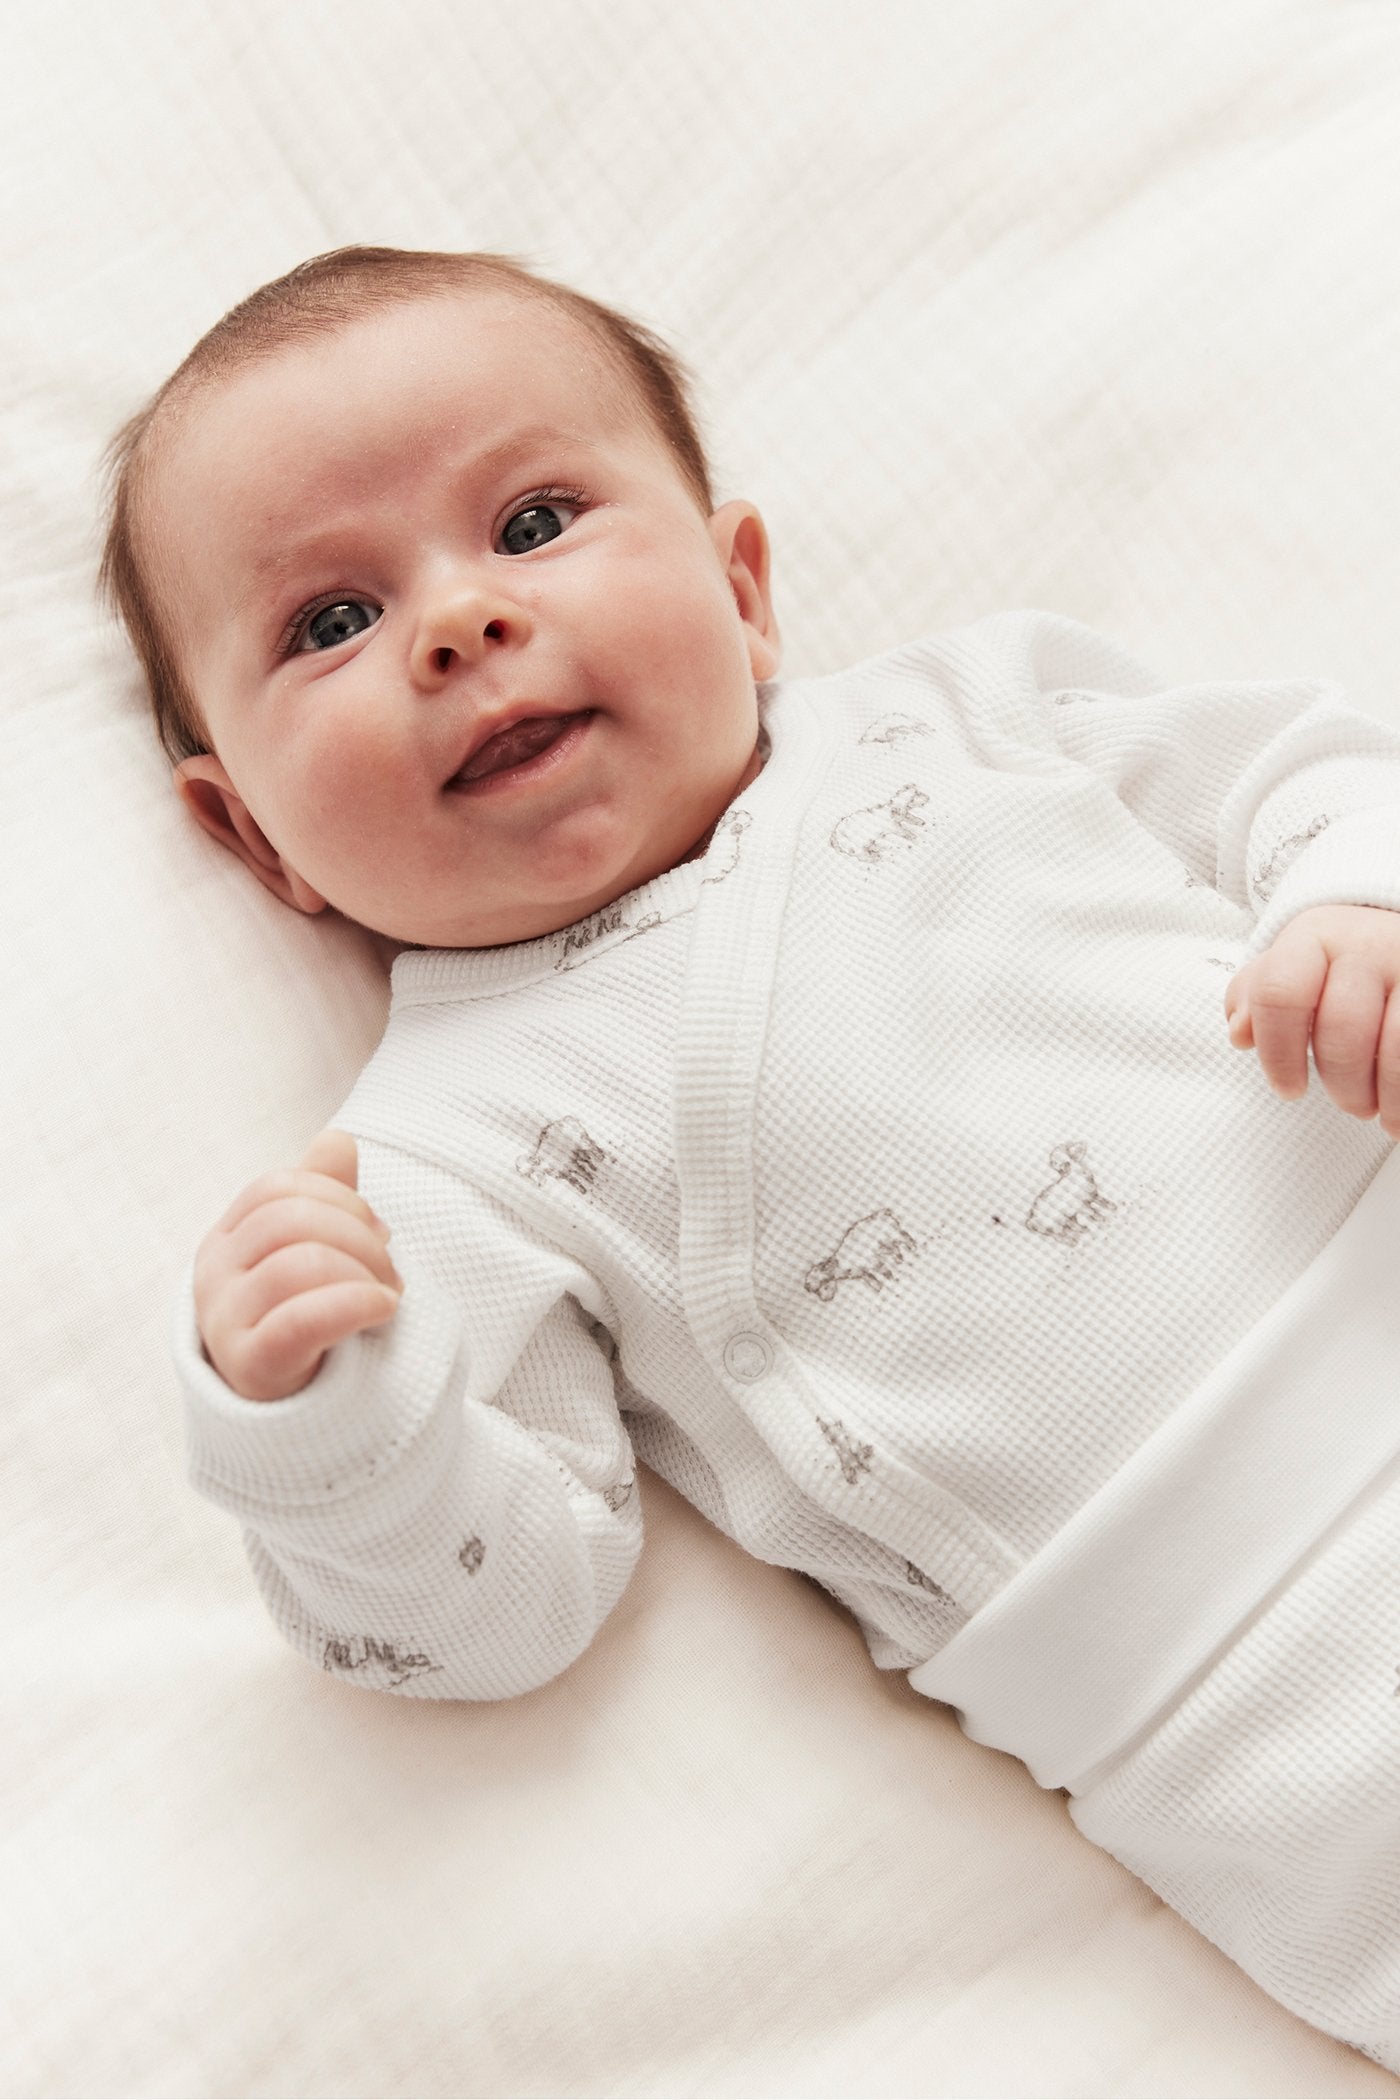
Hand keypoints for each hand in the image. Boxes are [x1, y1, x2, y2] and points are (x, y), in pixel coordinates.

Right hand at [192, 1128, 404, 1400]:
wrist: (297, 1415)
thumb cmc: (305, 1322)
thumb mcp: (314, 1252)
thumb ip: (323, 1197)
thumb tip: (335, 1139)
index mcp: (227, 1240)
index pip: (277, 1187)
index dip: (339, 1198)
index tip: (380, 1232)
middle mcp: (213, 1276)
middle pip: (289, 1220)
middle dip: (359, 1238)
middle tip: (391, 1274)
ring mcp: (224, 1323)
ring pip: (299, 1264)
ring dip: (364, 1274)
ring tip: (387, 1299)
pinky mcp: (250, 1368)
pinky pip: (302, 1319)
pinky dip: (354, 1304)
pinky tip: (383, 1309)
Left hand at [1224, 905, 1399, 1137]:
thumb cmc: (1340, 967)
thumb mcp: (1293, 967)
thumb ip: (1256, 998)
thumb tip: (1240, 1033)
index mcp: (1314, 938)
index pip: (1279, 994)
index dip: (1278, 1054)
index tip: (1289, 1090)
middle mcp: (1366, 945)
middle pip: (1342, 1029)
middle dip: (1343, 1084)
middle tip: (1351, 1105)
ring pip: (1394, 1045)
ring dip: (1386, 1094)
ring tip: (1381, 1112)